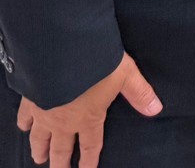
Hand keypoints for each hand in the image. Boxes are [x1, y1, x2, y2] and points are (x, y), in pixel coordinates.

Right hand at [16, 52, 160, 167]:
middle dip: (60, 163)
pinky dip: (23, 124)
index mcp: (88, 118)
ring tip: (38, 158)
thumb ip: (140, 93)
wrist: (63, 52)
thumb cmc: (98, 64)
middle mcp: (63, 121)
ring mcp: (44, 112)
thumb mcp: (126, 76)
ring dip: (39, 149)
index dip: (88, 161)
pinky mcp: (30, 99)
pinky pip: (25, 117)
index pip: (90, 145)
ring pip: (39, 137)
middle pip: (60, 149)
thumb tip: (156, 109)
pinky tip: (23, 126)